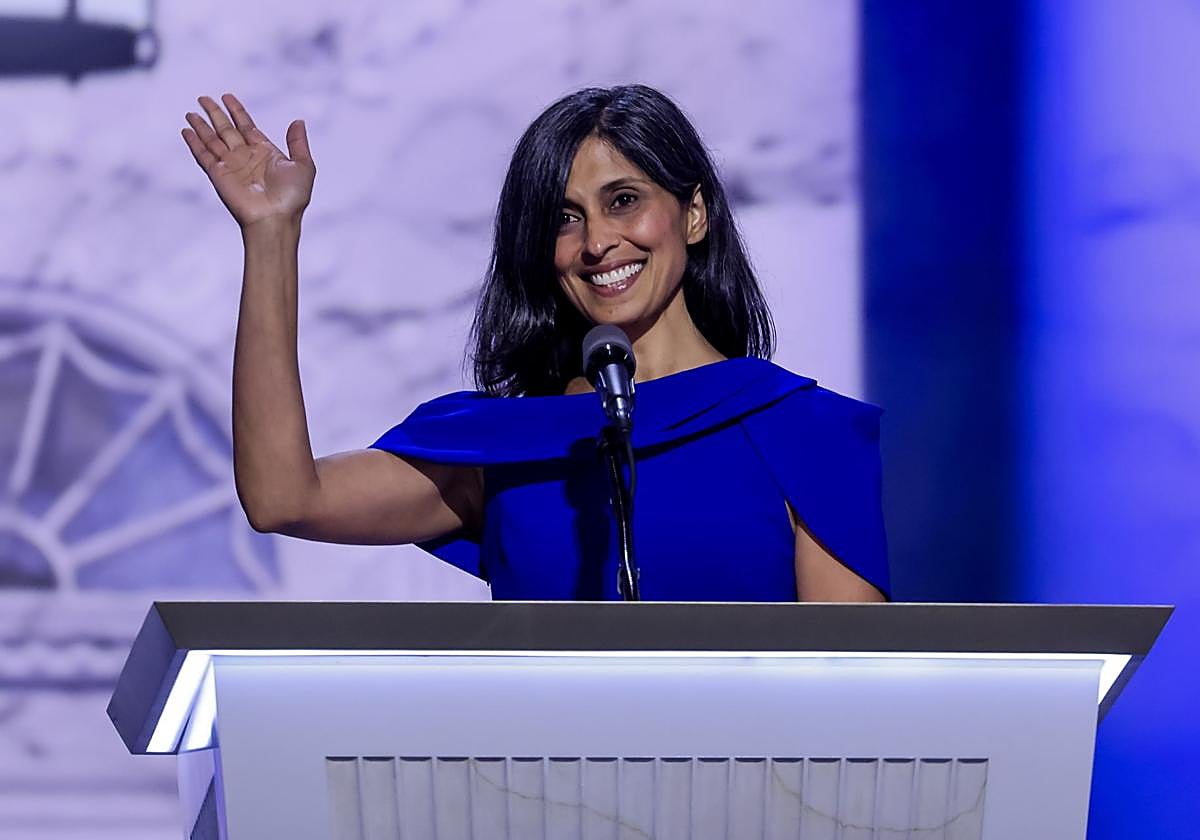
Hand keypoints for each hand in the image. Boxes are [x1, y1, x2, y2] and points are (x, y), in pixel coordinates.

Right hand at [182, 94, 314, 228]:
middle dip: (215, 113)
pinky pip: (203, 154)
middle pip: (226, 129)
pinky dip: (194, 142)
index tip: (227, 97)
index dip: (237, 111)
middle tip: (203, 98)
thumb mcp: (303, 165)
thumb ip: (298, 143)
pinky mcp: (218, 174)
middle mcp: (245, 157)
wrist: (275, 218)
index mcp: (265, 152)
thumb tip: (298, 121)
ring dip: (201, 125)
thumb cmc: (292, 197)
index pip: (247, 126)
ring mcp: (231, 165)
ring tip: (191, 111)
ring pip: (212, 139)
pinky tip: (186, 130)